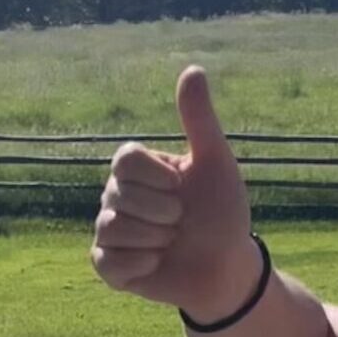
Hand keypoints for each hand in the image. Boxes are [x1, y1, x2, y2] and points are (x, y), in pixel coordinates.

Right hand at [90, 66, 257, 314]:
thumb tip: (193, 69)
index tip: (182, 188)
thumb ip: (199, 119)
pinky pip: (108, 263)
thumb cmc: (223, 213)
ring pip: (113, 228)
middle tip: (182, 223)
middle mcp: (115, 195)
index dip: (159, 178)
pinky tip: (157, 263)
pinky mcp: (108, 266)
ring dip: (155, 240)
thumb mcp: (215, 163)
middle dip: (164, 213)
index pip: (125, 159)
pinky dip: (140, 265)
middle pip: (119, 195)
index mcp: (136, 169)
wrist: (229, 266)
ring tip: (171, 244)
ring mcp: (109, 231)